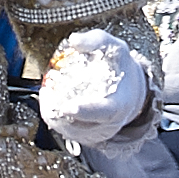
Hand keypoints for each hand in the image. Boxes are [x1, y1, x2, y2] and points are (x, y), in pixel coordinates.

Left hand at [37, 28, 148, 145]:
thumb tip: (74, 40)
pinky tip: (53, 100)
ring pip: (65, 128)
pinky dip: (53, 115)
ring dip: (52, 111)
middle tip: (47, 90)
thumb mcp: (114, 48)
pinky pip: (62, 129)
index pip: (101, 113)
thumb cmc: (120, 68)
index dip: (84, 111)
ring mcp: (94, 134)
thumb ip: (96, 41)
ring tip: (50, 92)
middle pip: (76, 123)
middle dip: (57, 109)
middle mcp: (107, 125)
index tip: (67, 107)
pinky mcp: (84, 137)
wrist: (131, 91)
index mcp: (117, 106)